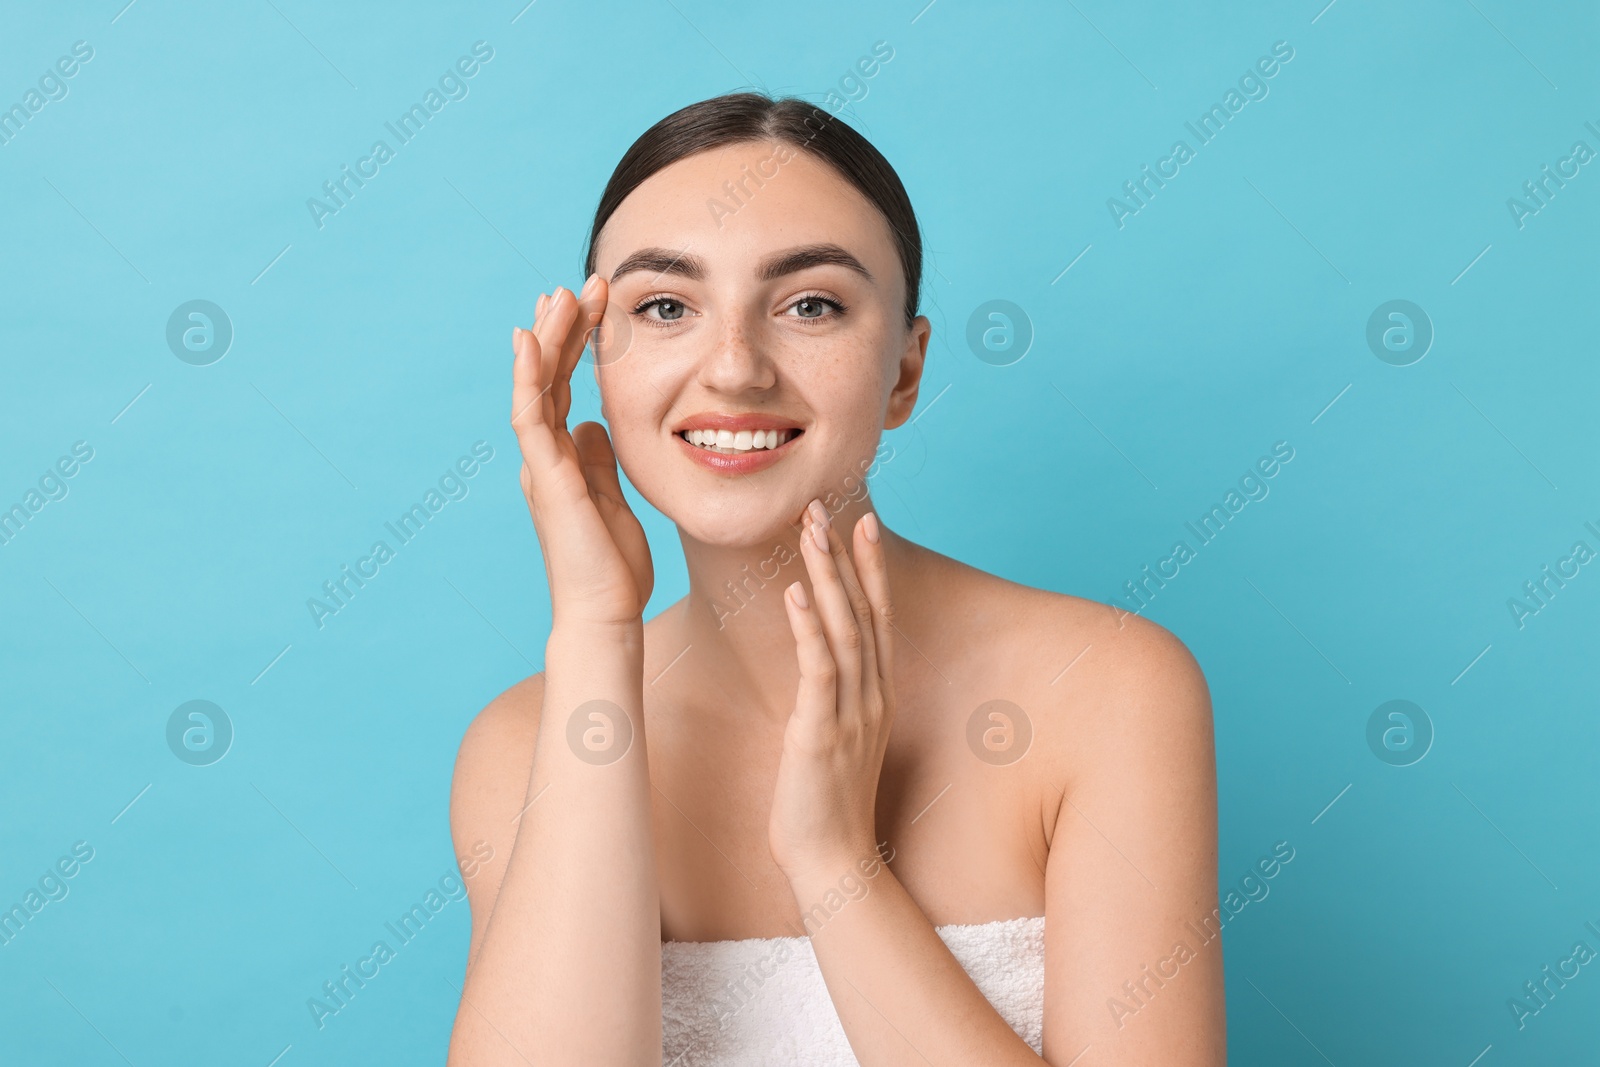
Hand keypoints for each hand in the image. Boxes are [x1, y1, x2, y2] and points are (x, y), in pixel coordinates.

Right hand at [511, 278, 652, 626]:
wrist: (604, 612)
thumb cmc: (612, 568)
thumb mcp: (615, 499)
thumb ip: (599, 460)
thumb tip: (594, 425)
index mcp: (563, 460)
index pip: (565, 389)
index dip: (576, 347)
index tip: (593, 308)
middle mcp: (545, 456)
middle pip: (549, 378)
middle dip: (564, 329)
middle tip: (579, 284)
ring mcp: (542, 464)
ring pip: (537, 386)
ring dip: (549, 338)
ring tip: (562, 292)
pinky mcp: (546, 476)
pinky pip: (531, 415)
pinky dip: (529, 375)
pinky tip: (532, 338)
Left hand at [768, 500, 895, 881]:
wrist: (832, 862)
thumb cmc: (825, 804)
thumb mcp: (835, 739)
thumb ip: (833, 699)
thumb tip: (815, 668)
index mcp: (878, 696)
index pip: (878, 618)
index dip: (871, 570)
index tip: (862, 525)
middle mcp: (873, 697)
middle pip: (864, 611)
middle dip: (844, 556)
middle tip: (824, 507)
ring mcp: (852, 714)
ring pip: (844, 629)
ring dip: (826, 577)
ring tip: (810, 531)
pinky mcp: (823, 733)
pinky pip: (819, 670)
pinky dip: (807, 628)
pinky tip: (791, 594)